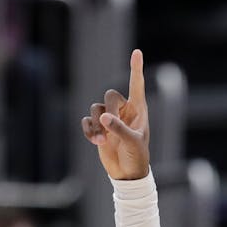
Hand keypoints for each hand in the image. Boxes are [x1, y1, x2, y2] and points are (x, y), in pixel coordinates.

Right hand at [82, 49, 149, 180]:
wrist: (127, 174)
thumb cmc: (137, 157)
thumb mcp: (133, 143)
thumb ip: (119, 129)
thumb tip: (103, 118)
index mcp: (138, 110)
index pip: (137, 85)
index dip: (136, 68)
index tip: (137, 52)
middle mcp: (124, 111)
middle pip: (110, 96)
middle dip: (109, 110)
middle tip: (111, 126)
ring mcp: (110, 119)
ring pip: (96, 109)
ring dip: (96, 124)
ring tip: (101, 140)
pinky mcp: (99, 129)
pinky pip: (88, 121)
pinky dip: (89, 130)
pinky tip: (95, 141)